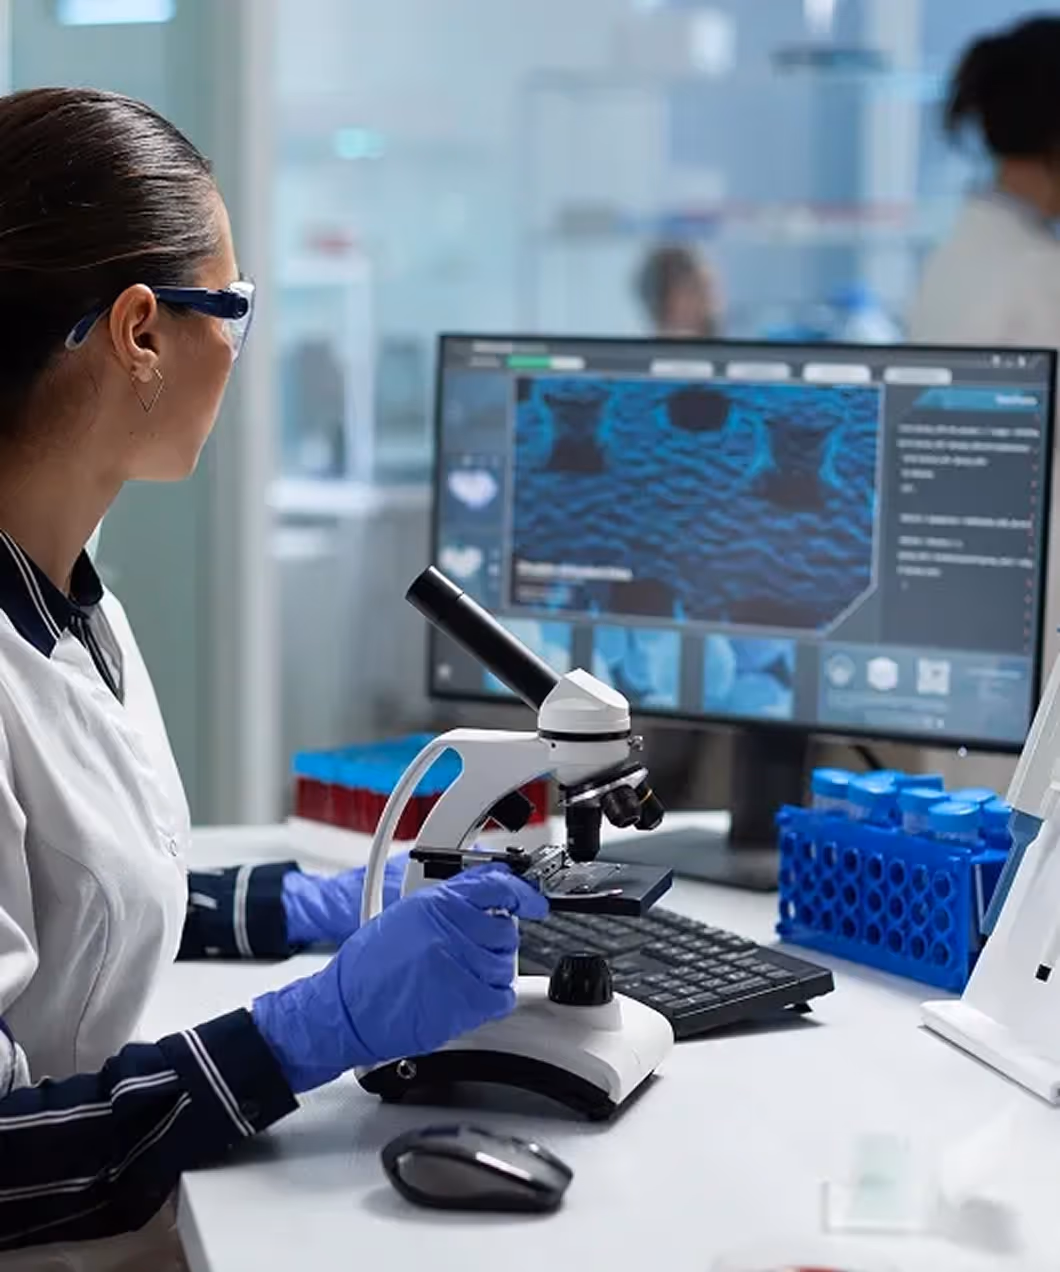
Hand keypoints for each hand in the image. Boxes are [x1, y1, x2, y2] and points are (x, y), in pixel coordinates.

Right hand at [252, 866, 548, 1093]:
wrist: (345, 1008)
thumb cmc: (368, 966)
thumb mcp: (405, 915)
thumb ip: (448, 904)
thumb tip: (485, 902)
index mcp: (436, 903)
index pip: (496, 886)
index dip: (522, 893)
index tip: (534, 900)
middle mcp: (450, 930)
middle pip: (506, 930)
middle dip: (496, 941)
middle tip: (472, 951)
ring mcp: (459, 965)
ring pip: (506, 964)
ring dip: (492, 970)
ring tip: (460, 976)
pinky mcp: (463, 1001)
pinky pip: (502, 995)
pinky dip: (494, 997)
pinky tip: (473, 994)